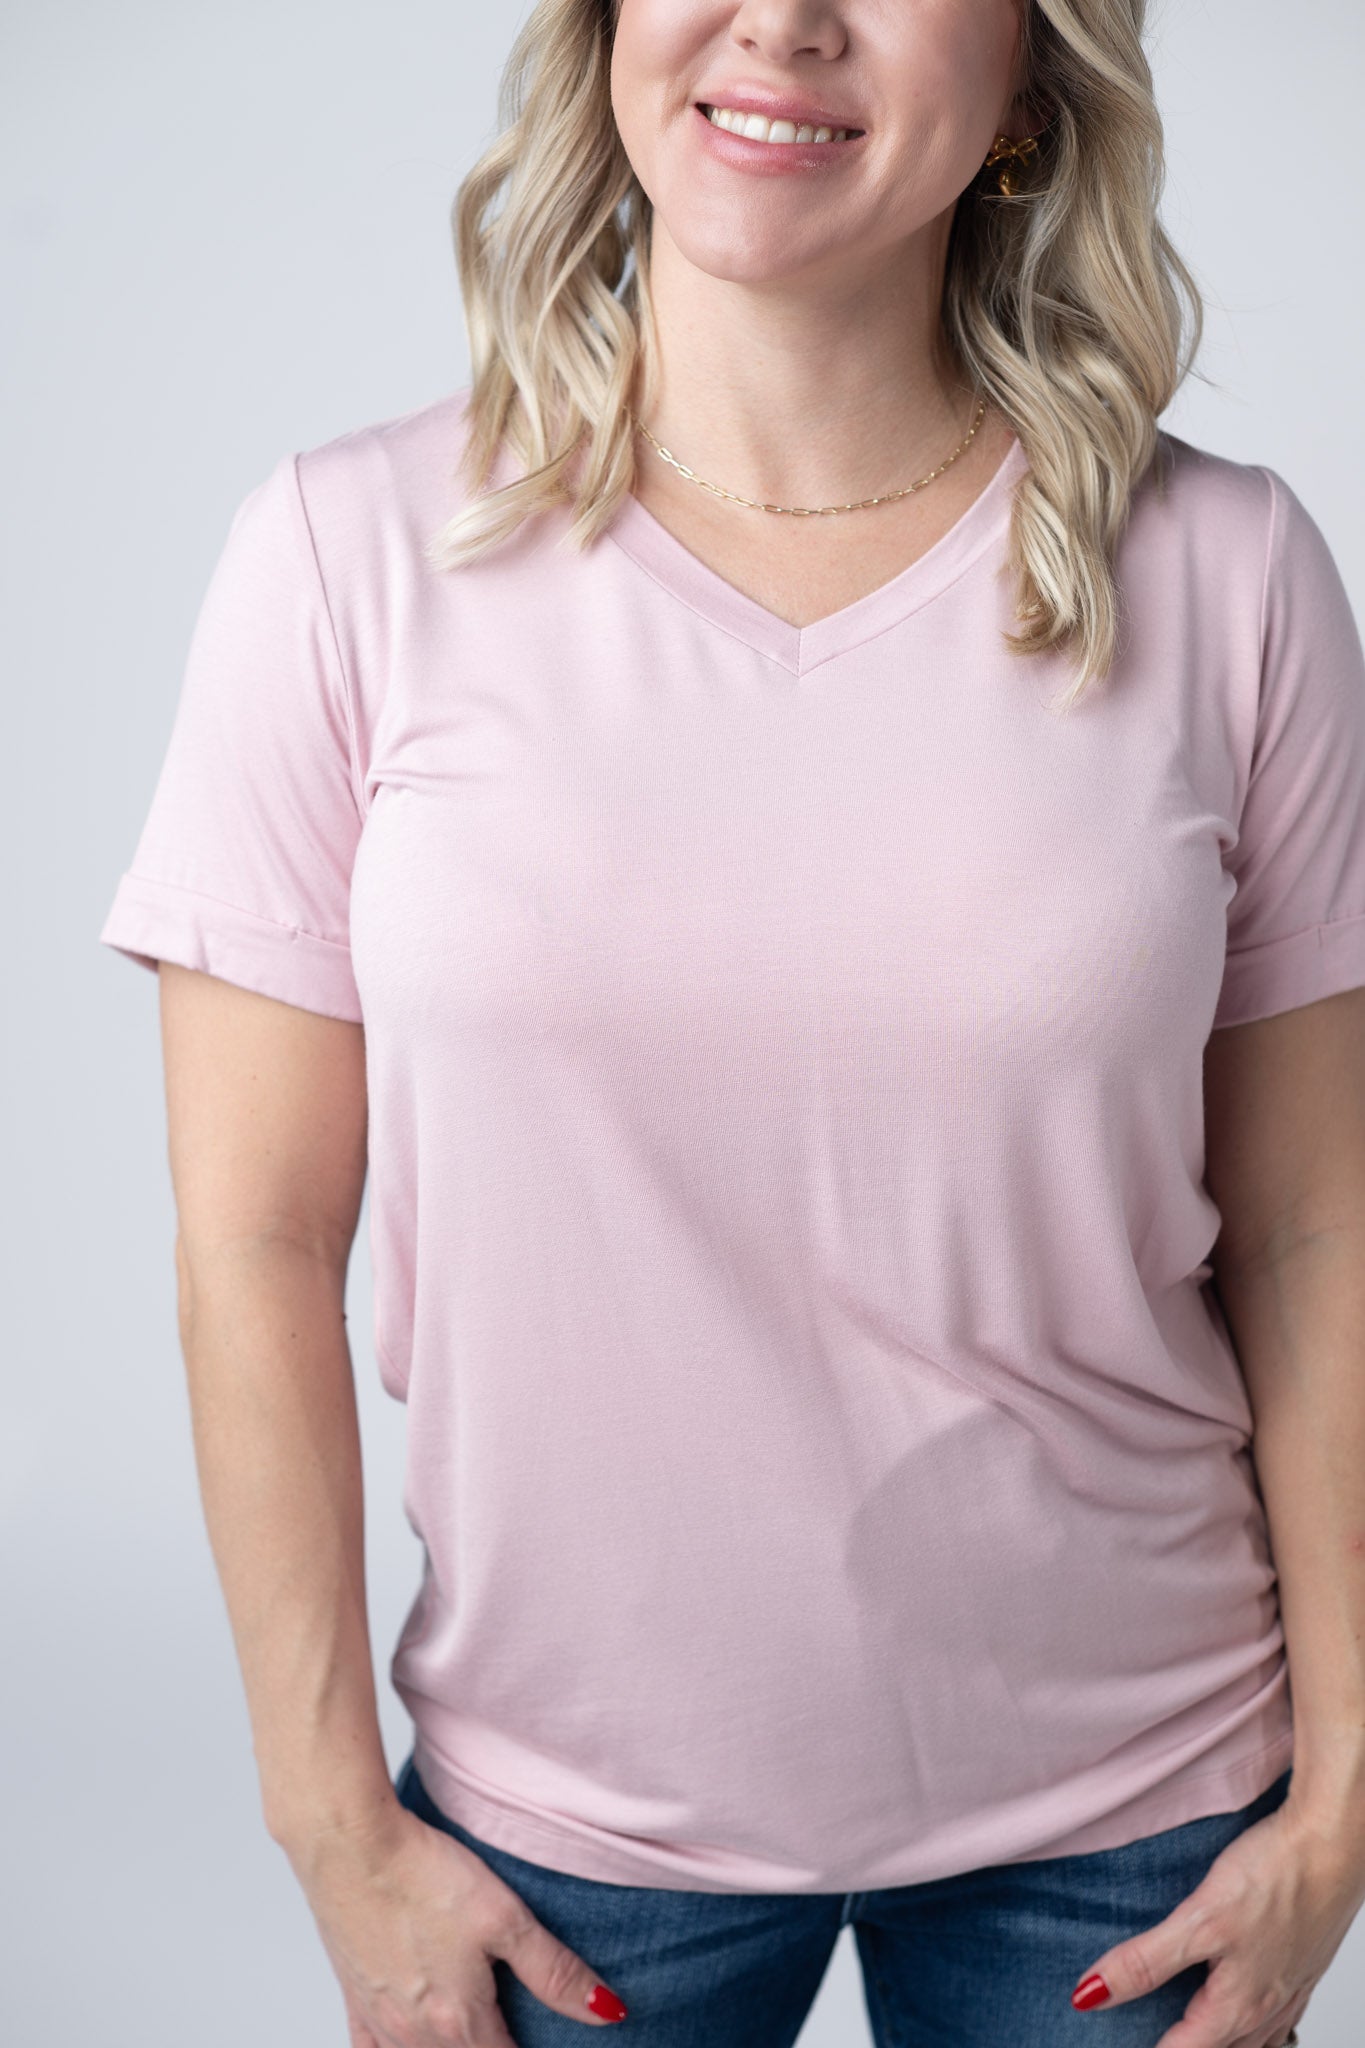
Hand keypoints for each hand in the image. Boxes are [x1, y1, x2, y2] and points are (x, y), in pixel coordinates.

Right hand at [283, 1800, 628, 2045]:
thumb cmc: (424, 1874)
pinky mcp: (355, 1998)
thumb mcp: (505, 1918)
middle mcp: (416, 2035)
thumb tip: (607, 2012)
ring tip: (478, 2027)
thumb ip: (555, 1972)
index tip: (550, 2038)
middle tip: (519, 2025)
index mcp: (460, 2021)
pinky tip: (413, 2041)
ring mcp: (381, 2021)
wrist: (349, 1844)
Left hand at [1068, 1797, 1364, 2045]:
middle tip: (1154, 2034)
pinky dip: (1252, 2019)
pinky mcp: (1302, 1959)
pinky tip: (1244, 2002)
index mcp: (1236, 2004)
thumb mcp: (1198, 1920)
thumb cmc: (1276, 1877)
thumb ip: (1145, 1961)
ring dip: (1220, 2040)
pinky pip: (1275, 2010)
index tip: (1117, 2040)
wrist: (1334, 1843)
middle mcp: (1265, 2004)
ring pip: (1251, 2036)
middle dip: (1186, 2046)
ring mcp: (1288, 1984)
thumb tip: (1091, 1995)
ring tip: (1193, 2032)